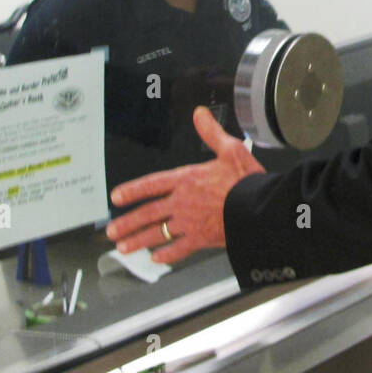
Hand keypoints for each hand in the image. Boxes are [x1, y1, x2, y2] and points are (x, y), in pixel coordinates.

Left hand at [106, 106, 265, 263]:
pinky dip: (166, 254)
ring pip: (157, 234)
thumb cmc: (247, 180)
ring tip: (123, 248)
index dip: (132, 190)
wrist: (260, 210)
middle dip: (127, 223)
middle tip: (112, 231)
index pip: (151, 185)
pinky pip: (178, 249)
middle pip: (148, 214)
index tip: (116, 197)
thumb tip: (199, 114)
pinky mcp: (201, 240)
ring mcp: (190, 223)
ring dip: (138, 241)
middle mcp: (182, 202)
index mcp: (187, 179)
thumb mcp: (230, 149)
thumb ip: (211, 133)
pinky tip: (157, 258)